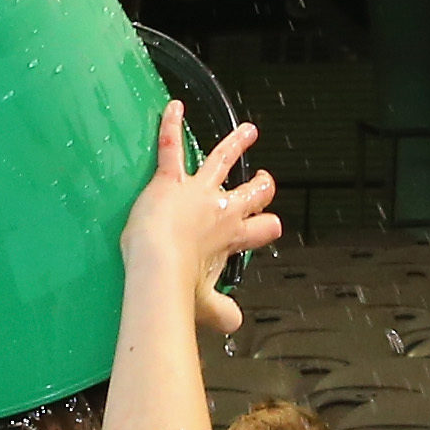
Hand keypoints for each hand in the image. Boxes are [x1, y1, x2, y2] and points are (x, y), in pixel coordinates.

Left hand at [122, 103, 283, 334]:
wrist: (158, 269)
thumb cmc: (179, 289)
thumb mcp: (206, 306)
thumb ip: (222, 313)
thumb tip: (234, 323)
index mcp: (232, 239)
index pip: (262, 229)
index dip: (268, 227)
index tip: (270, 227)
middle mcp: (222, 211)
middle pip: (252, 193)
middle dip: (262, 187)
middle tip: (266, 181)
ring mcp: (198, 192)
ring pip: (222, 160)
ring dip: (236, 144)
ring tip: (248, 131)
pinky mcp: (170, 181)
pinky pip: (171, 147)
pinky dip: (171, 124)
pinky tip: (174, 106)